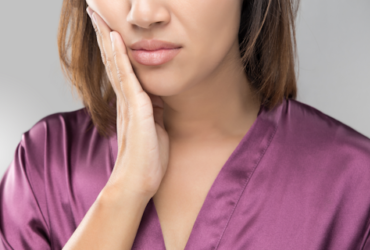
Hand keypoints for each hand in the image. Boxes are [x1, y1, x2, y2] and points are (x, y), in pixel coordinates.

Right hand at [86, 7, 169, 198]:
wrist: (138, 181)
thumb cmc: (147, 158)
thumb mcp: (154, 127)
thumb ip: (153, 111)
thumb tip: (157, 99)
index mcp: (131, 103)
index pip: (120, 69)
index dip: (114, 48)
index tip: (108, 28)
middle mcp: (125, 100)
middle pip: (112, 62)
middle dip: (105, 37)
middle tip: (95, 14)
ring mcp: (129, 104)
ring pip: (116, 65)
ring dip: (108, 39)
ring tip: (98, 18)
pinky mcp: (136, 111)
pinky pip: (127, 79)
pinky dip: (121, 58)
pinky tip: (116, 40)